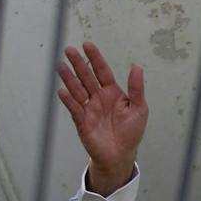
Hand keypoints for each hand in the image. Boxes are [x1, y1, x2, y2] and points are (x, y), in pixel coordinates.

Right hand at [57, 42, 146, 195]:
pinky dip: (69, 100)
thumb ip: (136, 88)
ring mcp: (89, 109)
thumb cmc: (131, 132)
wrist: (121, 155)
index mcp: (112, 92)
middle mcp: (98, 97)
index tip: (87, 45)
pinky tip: (62, 91)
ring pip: (77, 90)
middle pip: (86, 77)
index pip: (102, 71)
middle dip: (78, 63)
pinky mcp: (82, 122)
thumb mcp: (139, 109)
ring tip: (60, 65)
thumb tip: (136, 66)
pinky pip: (74, 109)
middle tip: (69, 50)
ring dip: (69, 78)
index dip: (95, 58)